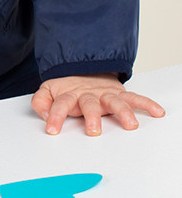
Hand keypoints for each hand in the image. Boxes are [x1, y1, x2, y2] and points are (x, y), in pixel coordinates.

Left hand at [31, 73, 164, 135]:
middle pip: (89, 104)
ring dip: (123, 112)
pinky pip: (134, 97)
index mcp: (69, 94)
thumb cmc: (66, 86)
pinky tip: (157, 111)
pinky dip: (146, 103)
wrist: (82, 67)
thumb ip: (40, 102)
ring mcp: (104, 94)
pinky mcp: (118, 93)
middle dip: (92, 117)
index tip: (52, 129)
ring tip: (130, 124)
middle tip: (93, 130)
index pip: (60, 105)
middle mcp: (87, 94)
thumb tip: (43, 115)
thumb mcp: (48, 90)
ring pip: (114, 101)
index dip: (55, 116)